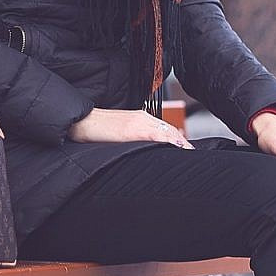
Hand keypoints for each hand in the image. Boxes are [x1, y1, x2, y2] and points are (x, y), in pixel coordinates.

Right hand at [68, 107, 192, 146]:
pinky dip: (168, 142)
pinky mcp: (131, 128)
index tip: (189, 153)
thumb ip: (135, 141)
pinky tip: (176, 148)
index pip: (167, 131)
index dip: (180, 142)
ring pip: (167, 132)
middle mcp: (143, 118)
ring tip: (190, 155)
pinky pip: (155, 135)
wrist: (80, 121)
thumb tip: (146, 154)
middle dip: (184, 144)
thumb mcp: (120, 135)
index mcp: (141, 119)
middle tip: (195, 158)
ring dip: (180, 144)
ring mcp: (138, 122)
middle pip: (171, 131)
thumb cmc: (97, 130)